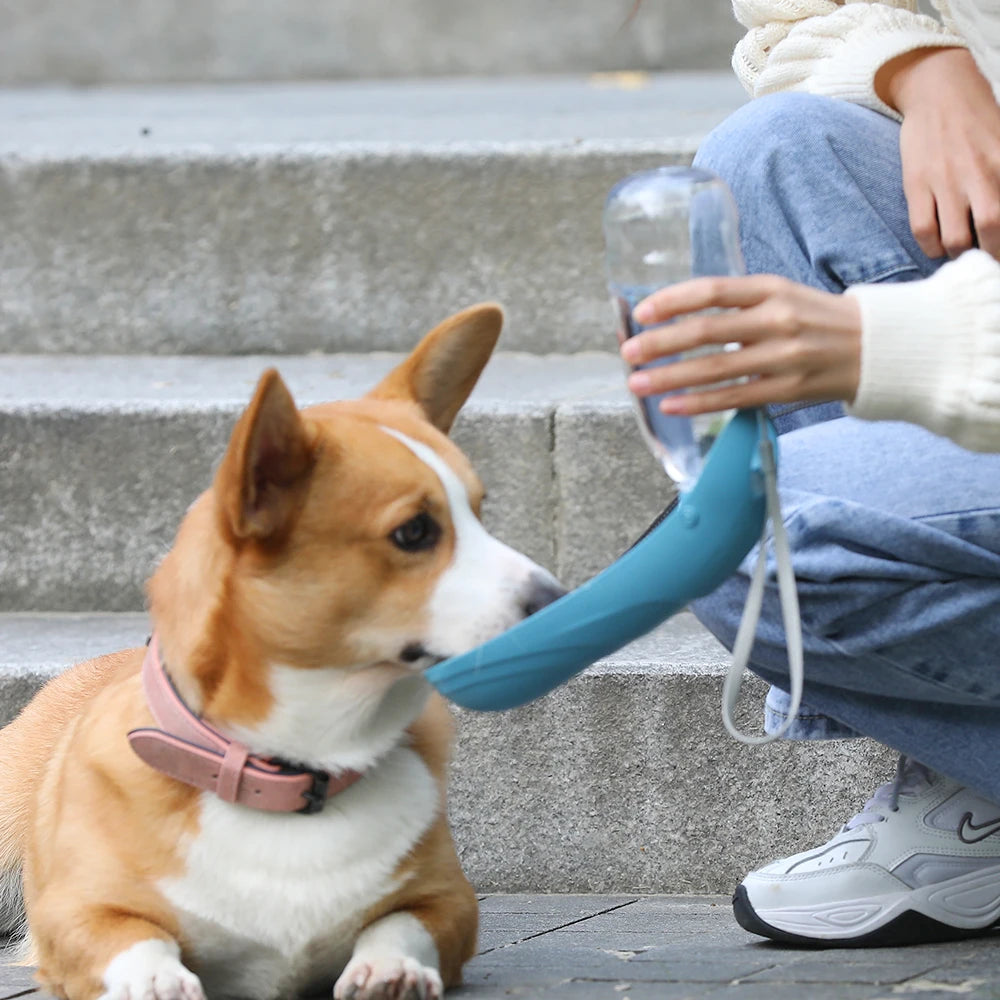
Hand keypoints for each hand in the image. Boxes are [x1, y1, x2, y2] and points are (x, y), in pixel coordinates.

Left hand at [623, 275, 861, 415]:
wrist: (878, 347)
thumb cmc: (817, 319)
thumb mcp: (782, 294)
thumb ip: (736, 303)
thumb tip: (677, 315)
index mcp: (771, 288)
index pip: (712, 291)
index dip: (672, 301)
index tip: (640, 313)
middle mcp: (777, 319)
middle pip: (706, 331)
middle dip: (660, 343)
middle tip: (628, 352)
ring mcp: (783, 357)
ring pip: (714, 369)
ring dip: (669, 377)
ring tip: (637, 383)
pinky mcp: (788, 389)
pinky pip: (734, 398)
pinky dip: (698, 403)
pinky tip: (670, 405)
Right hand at [876, 47, 999, 260]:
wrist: (939, 89)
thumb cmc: (978, 118)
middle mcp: (979, 172)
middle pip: (991, 229)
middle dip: (991, 254)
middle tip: (988, 258)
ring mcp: (945, 180)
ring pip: (955, 237)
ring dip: (959, 253)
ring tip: (961, 252)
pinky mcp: (917, 184)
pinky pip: (923, 229)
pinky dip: (931, 247)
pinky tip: (937, 247)